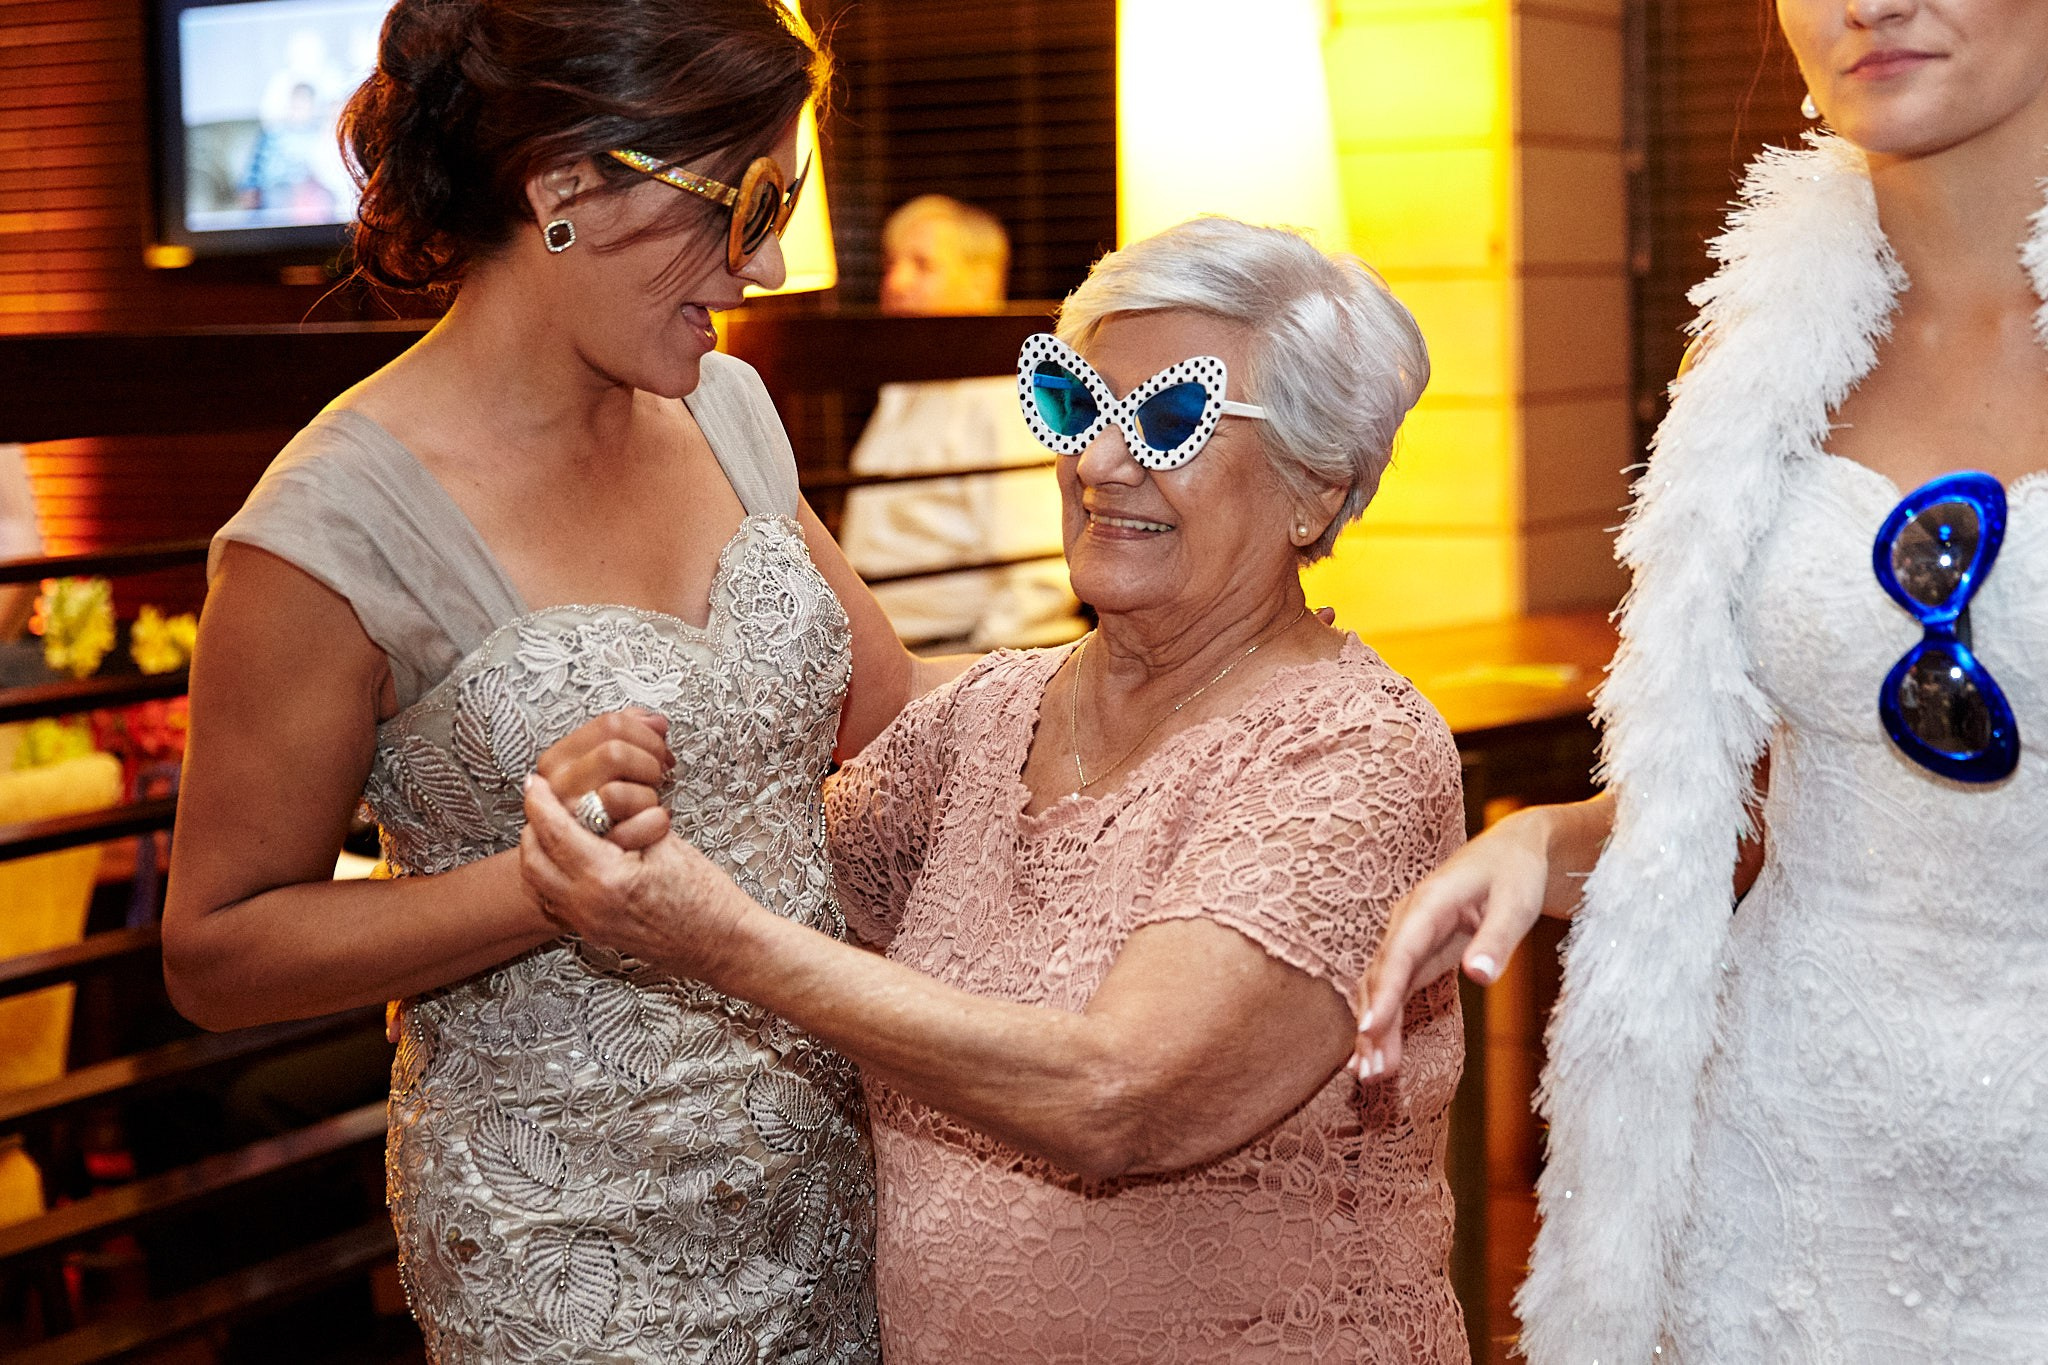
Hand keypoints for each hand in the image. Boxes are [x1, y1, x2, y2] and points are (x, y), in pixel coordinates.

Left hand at [519, 774, 753, 982]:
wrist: (723, 945)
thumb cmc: (707, 899)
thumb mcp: (667, 846)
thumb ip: (625, 824)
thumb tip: (598, 806)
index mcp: (606, 880)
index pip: (554, 832)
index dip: (540, 802)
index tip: (537, 783)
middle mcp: (588, 908)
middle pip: (533, 861)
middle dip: (532, 827)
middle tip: (543, 802)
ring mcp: (589, 925)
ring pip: (539, 884)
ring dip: (540, 853)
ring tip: (557, 828)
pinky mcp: (595, 933)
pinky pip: (556, 902)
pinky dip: (553, 876)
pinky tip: (574, 860)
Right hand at [533, 708, 673, 849]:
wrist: (584, 862)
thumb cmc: (601, 809)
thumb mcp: (604, 765)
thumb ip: (628, 733)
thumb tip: (655, 722)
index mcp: (559, 759)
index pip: (611, 723)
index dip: (647, 733)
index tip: (657, 749)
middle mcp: (557, 787)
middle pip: (615, 752)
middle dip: (649, 762)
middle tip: (656, 776)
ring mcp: (571, 819)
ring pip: (618, 792)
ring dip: (648, 794)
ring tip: (649, 802)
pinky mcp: (590, 851)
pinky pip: (631, 829)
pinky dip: (654, 823)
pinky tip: (653, 823)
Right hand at [1349, 807, 1552, 1078]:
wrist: (1512, 851)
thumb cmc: (1516, 873)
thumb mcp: (1517, 902)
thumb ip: (1497, 939)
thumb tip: (1479, 976)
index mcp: (1428, 904)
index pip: (1399, 953)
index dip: (1383, 993)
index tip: (1369, 1029)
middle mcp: (1407, 921)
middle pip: (1381, 977)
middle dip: (1372, 1024)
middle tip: (1370, 1073)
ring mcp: (1408, 937)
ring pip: (1380, 987)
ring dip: (1373, 1029)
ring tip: (1369, 1075)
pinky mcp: (1417, 952)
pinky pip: (1393, 989)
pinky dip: (1384, 1020)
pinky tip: (1374, 1053)